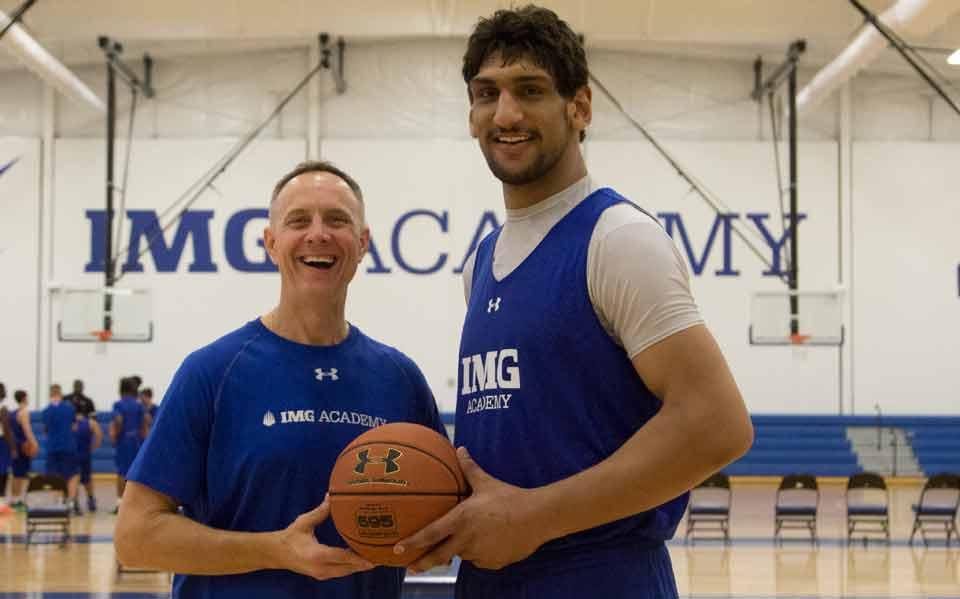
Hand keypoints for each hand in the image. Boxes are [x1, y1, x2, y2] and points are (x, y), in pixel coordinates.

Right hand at [277, 497, 375, 580]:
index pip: (342, 557)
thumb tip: (332, 495)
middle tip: (382, 554)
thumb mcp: (304, 522)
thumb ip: (320, 511)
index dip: (359, 557)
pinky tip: (362, 560)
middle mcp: (321, 568)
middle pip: (349, 568)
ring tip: (376, 557)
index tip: (374, 555)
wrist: (276, 554)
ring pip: (347, 572)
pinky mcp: (322, 575)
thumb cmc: (290, 537)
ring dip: (361, 566)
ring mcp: (322, 574)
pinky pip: (342, 572)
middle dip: (366, 562)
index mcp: (317, 554)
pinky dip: (353, 567)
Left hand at [395, 447, 547, 571]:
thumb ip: (469, 468)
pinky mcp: (492, 563)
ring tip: (477, 536)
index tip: (397, 549)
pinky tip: (493, 540)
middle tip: (410, 568)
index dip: (412, 542)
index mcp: (461, 520)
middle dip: (422, 563)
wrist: (537, 517)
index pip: (431, 534)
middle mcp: (466, 540)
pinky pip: (481, 559)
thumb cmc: (510, 498)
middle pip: (439, 556)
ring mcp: (479, 554)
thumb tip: (460, 449)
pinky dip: (481, 553)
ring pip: (464, 554)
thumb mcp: (486, 482)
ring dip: (462, 549)